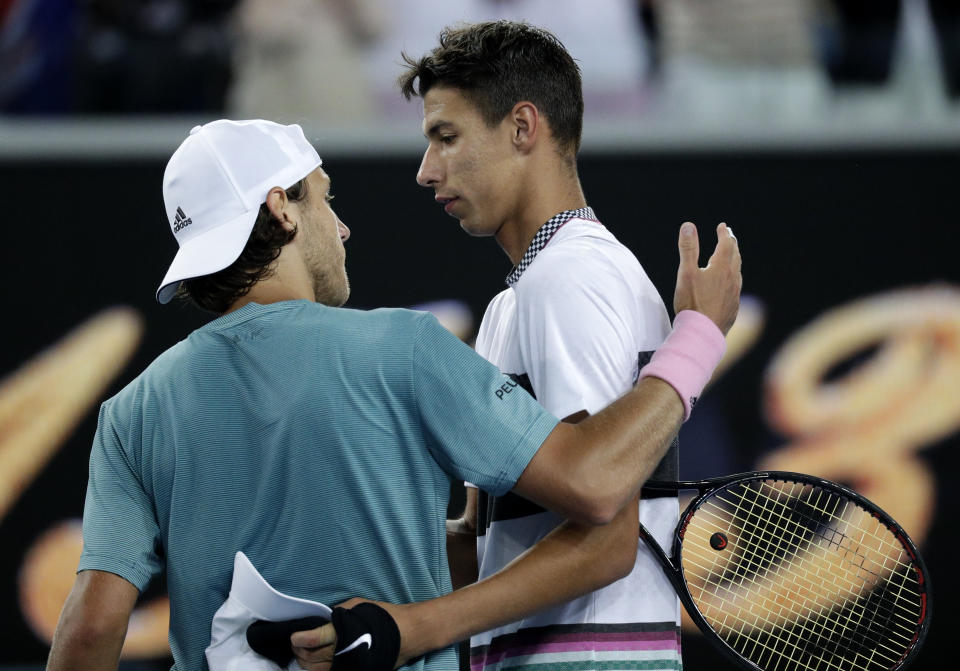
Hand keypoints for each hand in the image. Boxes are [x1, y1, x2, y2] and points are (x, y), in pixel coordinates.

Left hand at [292, 599, 411, 670]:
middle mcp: (344, 651)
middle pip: (313, 657)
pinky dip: (320, 670)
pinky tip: (316, 664)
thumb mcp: (358, 605)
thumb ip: (338, 612)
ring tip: (303, 654)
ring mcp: (349, 665)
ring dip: (306, 662)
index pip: (315, 639)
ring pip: (319, 670)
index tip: (294, 636)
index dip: (300, 638)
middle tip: (295, 643)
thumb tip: (322, 618)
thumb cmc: (384, 616)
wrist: (407, 634)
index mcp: (344, 631)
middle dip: (300, 650)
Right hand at [673, 222, 741, 334]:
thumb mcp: (686, 272)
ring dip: (735, 261)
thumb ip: (688, 248)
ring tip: (731, 258)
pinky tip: (729, 285)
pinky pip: (736, 288)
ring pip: (737, 272)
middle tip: (730, 237)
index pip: (726, 244)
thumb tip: (688, 225)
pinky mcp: (733, 307)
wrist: (702, 332)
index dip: (724, 234)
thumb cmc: (692, 302)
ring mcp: (734, 294)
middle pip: (735, 256)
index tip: (722, 226)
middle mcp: (731, 278)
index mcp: (720, 268)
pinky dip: (733, 279)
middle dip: (732, 244)